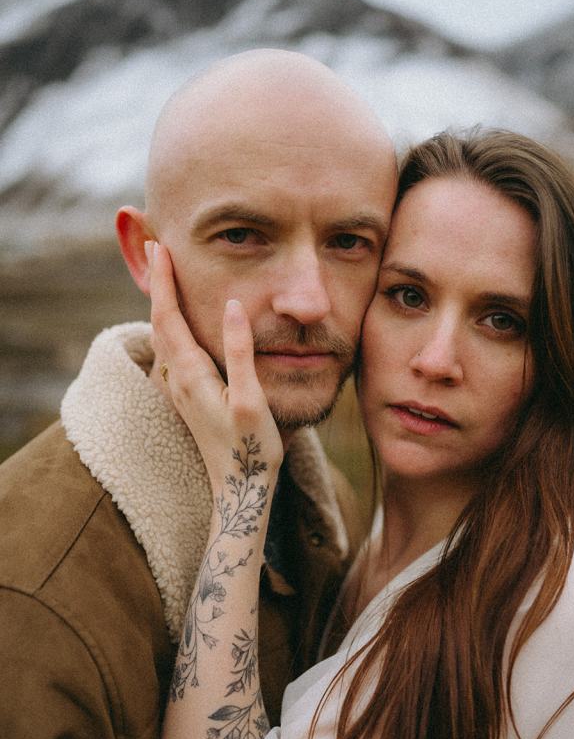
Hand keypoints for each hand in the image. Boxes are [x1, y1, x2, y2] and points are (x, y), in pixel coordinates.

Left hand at [148, 242, 282, 489]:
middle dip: (157, 284)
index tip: (160, 247)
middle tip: (156, 248)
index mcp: (191, 375)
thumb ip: (241, 354)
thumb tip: (234, 307)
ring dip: (162, 303)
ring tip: (165, 276)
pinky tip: (181, 322)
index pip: (168, 317)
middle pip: (159, 322)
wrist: (239, 491)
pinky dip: (171, 325)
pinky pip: (173, 350)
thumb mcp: (252, 400)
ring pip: (163, 337)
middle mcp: (178, 380)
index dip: (164, 281)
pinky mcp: (190, 398)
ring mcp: (181, 391)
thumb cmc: (252, 449)